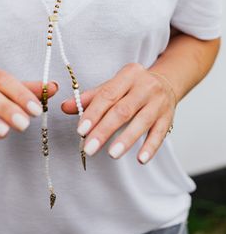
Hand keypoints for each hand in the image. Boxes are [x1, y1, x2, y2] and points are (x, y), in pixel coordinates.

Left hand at [61, 63, 175, 163]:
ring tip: (111, 155)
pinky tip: (140, 159)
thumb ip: (89, 98)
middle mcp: (145, 86)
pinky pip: (160, 133)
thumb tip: (65, 107)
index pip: (108, 95)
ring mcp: (159, 101)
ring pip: (141, 121)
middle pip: (123, 110)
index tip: (81, 130)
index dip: (93, 113)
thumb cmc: (132, 88)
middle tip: (89, 148)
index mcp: (128, 74)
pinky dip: (150, 146)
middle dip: (105, 130)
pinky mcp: (168, 117)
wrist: (166, 83)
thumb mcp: (113, 87)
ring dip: (126, 139)